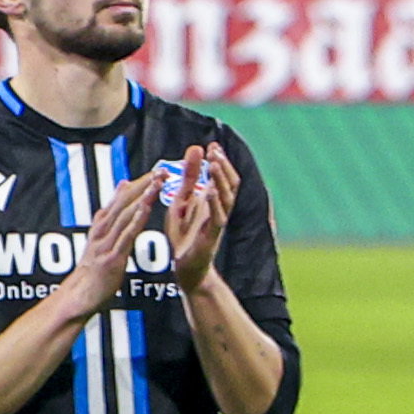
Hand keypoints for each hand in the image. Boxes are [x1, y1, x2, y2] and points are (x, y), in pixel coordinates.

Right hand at [53, 165, 168, 316]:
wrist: (78, 296)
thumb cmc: (92, 270)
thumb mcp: (100, 239)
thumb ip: (111, 214)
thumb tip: (122, 186)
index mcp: (101, 227)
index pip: (121, 199)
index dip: (139, 184)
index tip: (156, 170)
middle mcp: (102, 232)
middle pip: (123, 203)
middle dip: (143, 185)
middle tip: (161, 171)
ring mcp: (105, 244)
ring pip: (125, 216)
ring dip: (142, 198)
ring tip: (157, 184)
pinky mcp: (111, 258)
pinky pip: (125, 237)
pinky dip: (135, 221)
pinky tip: (145, 209)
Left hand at [155, 141, 235, 272]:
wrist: (186, 268)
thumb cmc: (185, 235)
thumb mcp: (182, 201)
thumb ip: (188, 179)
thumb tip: (194, 150)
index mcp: (214, 202)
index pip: (224, 177)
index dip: (221, 161)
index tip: (212, 145)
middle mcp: (220, 210)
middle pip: (231, 184)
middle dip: (222, 166)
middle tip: (213, 150)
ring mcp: (217, 223)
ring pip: (227, 198)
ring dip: (220, 180)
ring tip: (212, 164)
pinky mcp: (211, 236)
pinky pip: (217, 218)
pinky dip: (214, 203)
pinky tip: (209, 190)